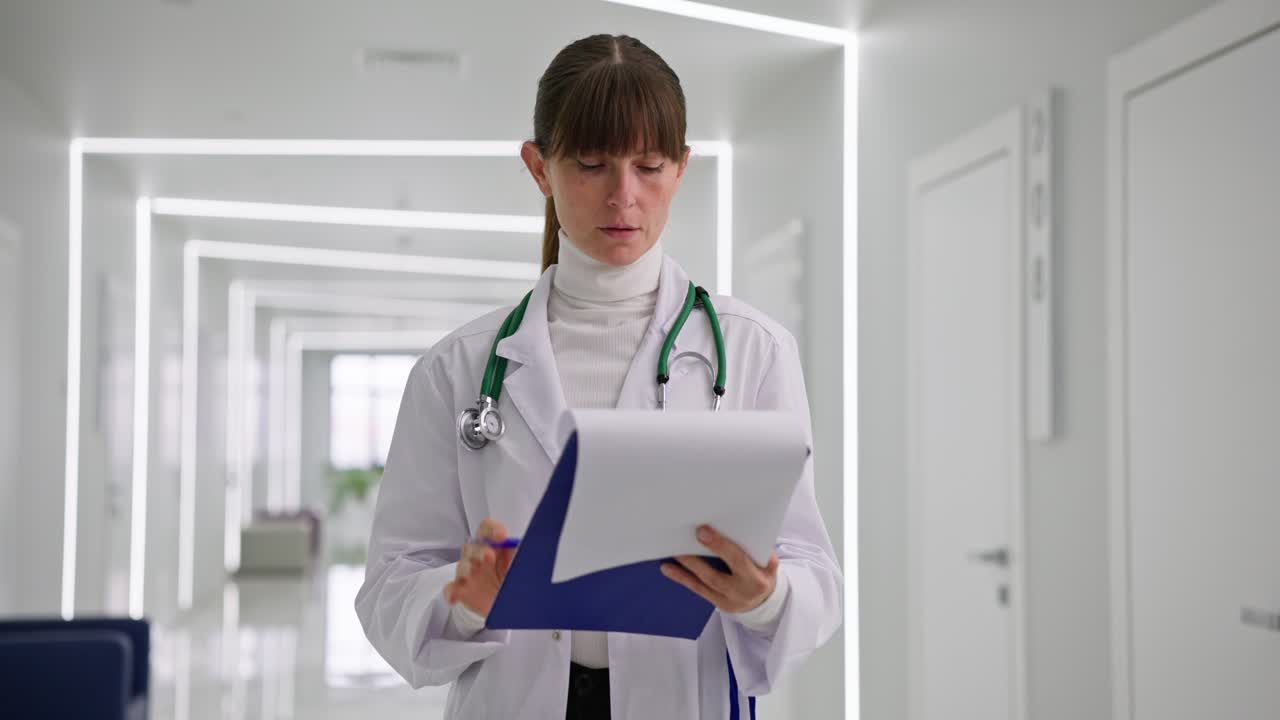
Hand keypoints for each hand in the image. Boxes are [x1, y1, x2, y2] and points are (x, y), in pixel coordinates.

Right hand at [443, 517, 515, 616]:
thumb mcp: (523, 563)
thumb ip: (523, 552)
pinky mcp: (462, 590)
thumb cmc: (515, 579)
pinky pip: (452, 588)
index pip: (487, 529)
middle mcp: (480, 556)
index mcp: (495, 546)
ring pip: (462, 565)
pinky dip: (452, 591)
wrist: (510, 603)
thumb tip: (527, 545)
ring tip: (472, 574)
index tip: (501, 536)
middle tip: (489, 555)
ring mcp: (470, 573)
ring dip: (467, 568)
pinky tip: (455, 596)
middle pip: (473, 546)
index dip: (492, 530)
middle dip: (480, 550)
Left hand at [660, 525, 777, 612]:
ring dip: (684, 570)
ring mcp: (729, 600)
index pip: (737, 560)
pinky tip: (668, 569)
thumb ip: (754, 545)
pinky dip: (682, 579)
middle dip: (696, 561)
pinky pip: (699, 590)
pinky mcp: (719, 604)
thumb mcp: (767, 560)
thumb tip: (733, 525)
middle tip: (679, 543)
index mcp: (757, 577)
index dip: (720, 546)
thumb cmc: (763, 571)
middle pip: (716, 576)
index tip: (702, 531)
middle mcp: (742, 591)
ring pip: (704, 584)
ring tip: (670, 555)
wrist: (766, 600)